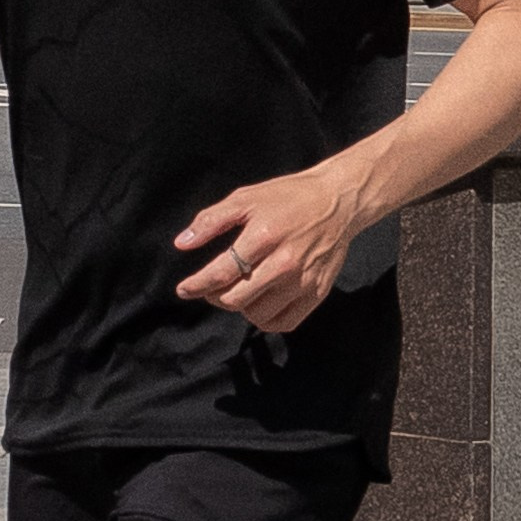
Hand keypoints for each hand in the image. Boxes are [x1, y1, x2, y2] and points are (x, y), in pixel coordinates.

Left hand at [174, 164, 359, 333]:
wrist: (337, 202)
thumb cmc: (288, 197)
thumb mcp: (246, 198)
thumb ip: (211, 221)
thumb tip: (182, 244)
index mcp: (265, 236)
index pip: (222, 272)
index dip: (197, 285)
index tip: (183, 289)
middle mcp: (285, 263)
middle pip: (236, 299)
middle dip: (215, 296)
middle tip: (212, 287)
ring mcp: (303, 281)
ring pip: (257, 315)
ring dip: (240, 307)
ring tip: (239, 289)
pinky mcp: (317, 293)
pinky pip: (283, 323)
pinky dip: (265, 319)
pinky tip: (260, 302)